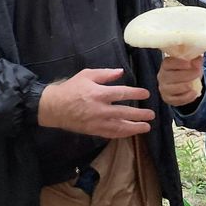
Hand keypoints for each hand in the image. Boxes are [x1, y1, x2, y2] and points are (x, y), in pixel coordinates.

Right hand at [37, 68, 153, 137]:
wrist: (54, 107)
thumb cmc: (71, 89)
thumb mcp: (86, 75)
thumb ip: (105, 74)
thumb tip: (121, 72)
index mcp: (98, 93)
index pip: (122, 93)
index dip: (136, 93)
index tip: (146, 94)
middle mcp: (99, 109)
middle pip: (124, 112)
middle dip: (139, 114)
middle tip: (151, 114)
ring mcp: (97, 122)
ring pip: (119, 127)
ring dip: (134, 127)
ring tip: (146, 127)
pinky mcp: (93, 131)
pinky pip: (110, 134)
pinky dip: (122, 134)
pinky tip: (131, 133)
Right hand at [157, 55, 203, 106]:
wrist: (184, 84)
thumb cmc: (186, 71)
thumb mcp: (192, 64)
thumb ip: (195, 61)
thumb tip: (199, 59)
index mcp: (165, 65)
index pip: (168, 63)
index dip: (178, 63)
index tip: (189, 63)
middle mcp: (162, 76)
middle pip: (172, 76)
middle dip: (186, 74)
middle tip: (197, 73)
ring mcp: (164, 88)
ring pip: (173, 88)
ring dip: (186, 86)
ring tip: (194, 85)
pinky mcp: (167, 99)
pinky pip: (177, 99)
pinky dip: (187, 96)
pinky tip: (194, 92)